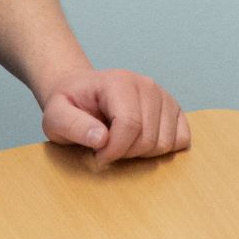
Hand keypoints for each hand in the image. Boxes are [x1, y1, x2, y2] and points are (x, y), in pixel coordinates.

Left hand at [38, 67, 190, 165]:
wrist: (81, 92)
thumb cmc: (70, 105)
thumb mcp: (55, 116)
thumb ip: (73, 126)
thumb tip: (102, 139)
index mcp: (119, 82)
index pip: (129, 125)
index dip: (113, 150)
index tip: (96, 155)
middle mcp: (147, 85)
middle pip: (148, 138)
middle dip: (125, 153)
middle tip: (107, 149)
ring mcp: (164, 96)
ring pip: (165, 142)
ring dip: (142, 153)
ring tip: (123, 144)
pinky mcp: (174, 109)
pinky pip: (182, 139)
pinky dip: (163, 149)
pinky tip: (141, 142)